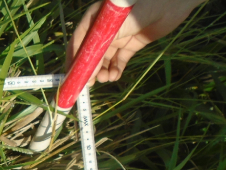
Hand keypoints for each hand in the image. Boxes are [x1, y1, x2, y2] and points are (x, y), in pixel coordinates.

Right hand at [67, 0, 205, 84]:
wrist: (173, 1)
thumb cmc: (140, 7)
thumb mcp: (114, 29)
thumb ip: (99, 50)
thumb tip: (88, 73)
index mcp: (95, 18)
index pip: (79, 41)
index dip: (74, 59)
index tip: (73, 76)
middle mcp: (104, 27)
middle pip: (91, 52)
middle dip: (91, 69)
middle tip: (91, 84)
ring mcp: (119, 35)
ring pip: (105, 58)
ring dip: (104, 71)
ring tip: (107, 79)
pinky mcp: (132, 42)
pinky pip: (120, 59)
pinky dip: (116, 69)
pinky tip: (116, 76)